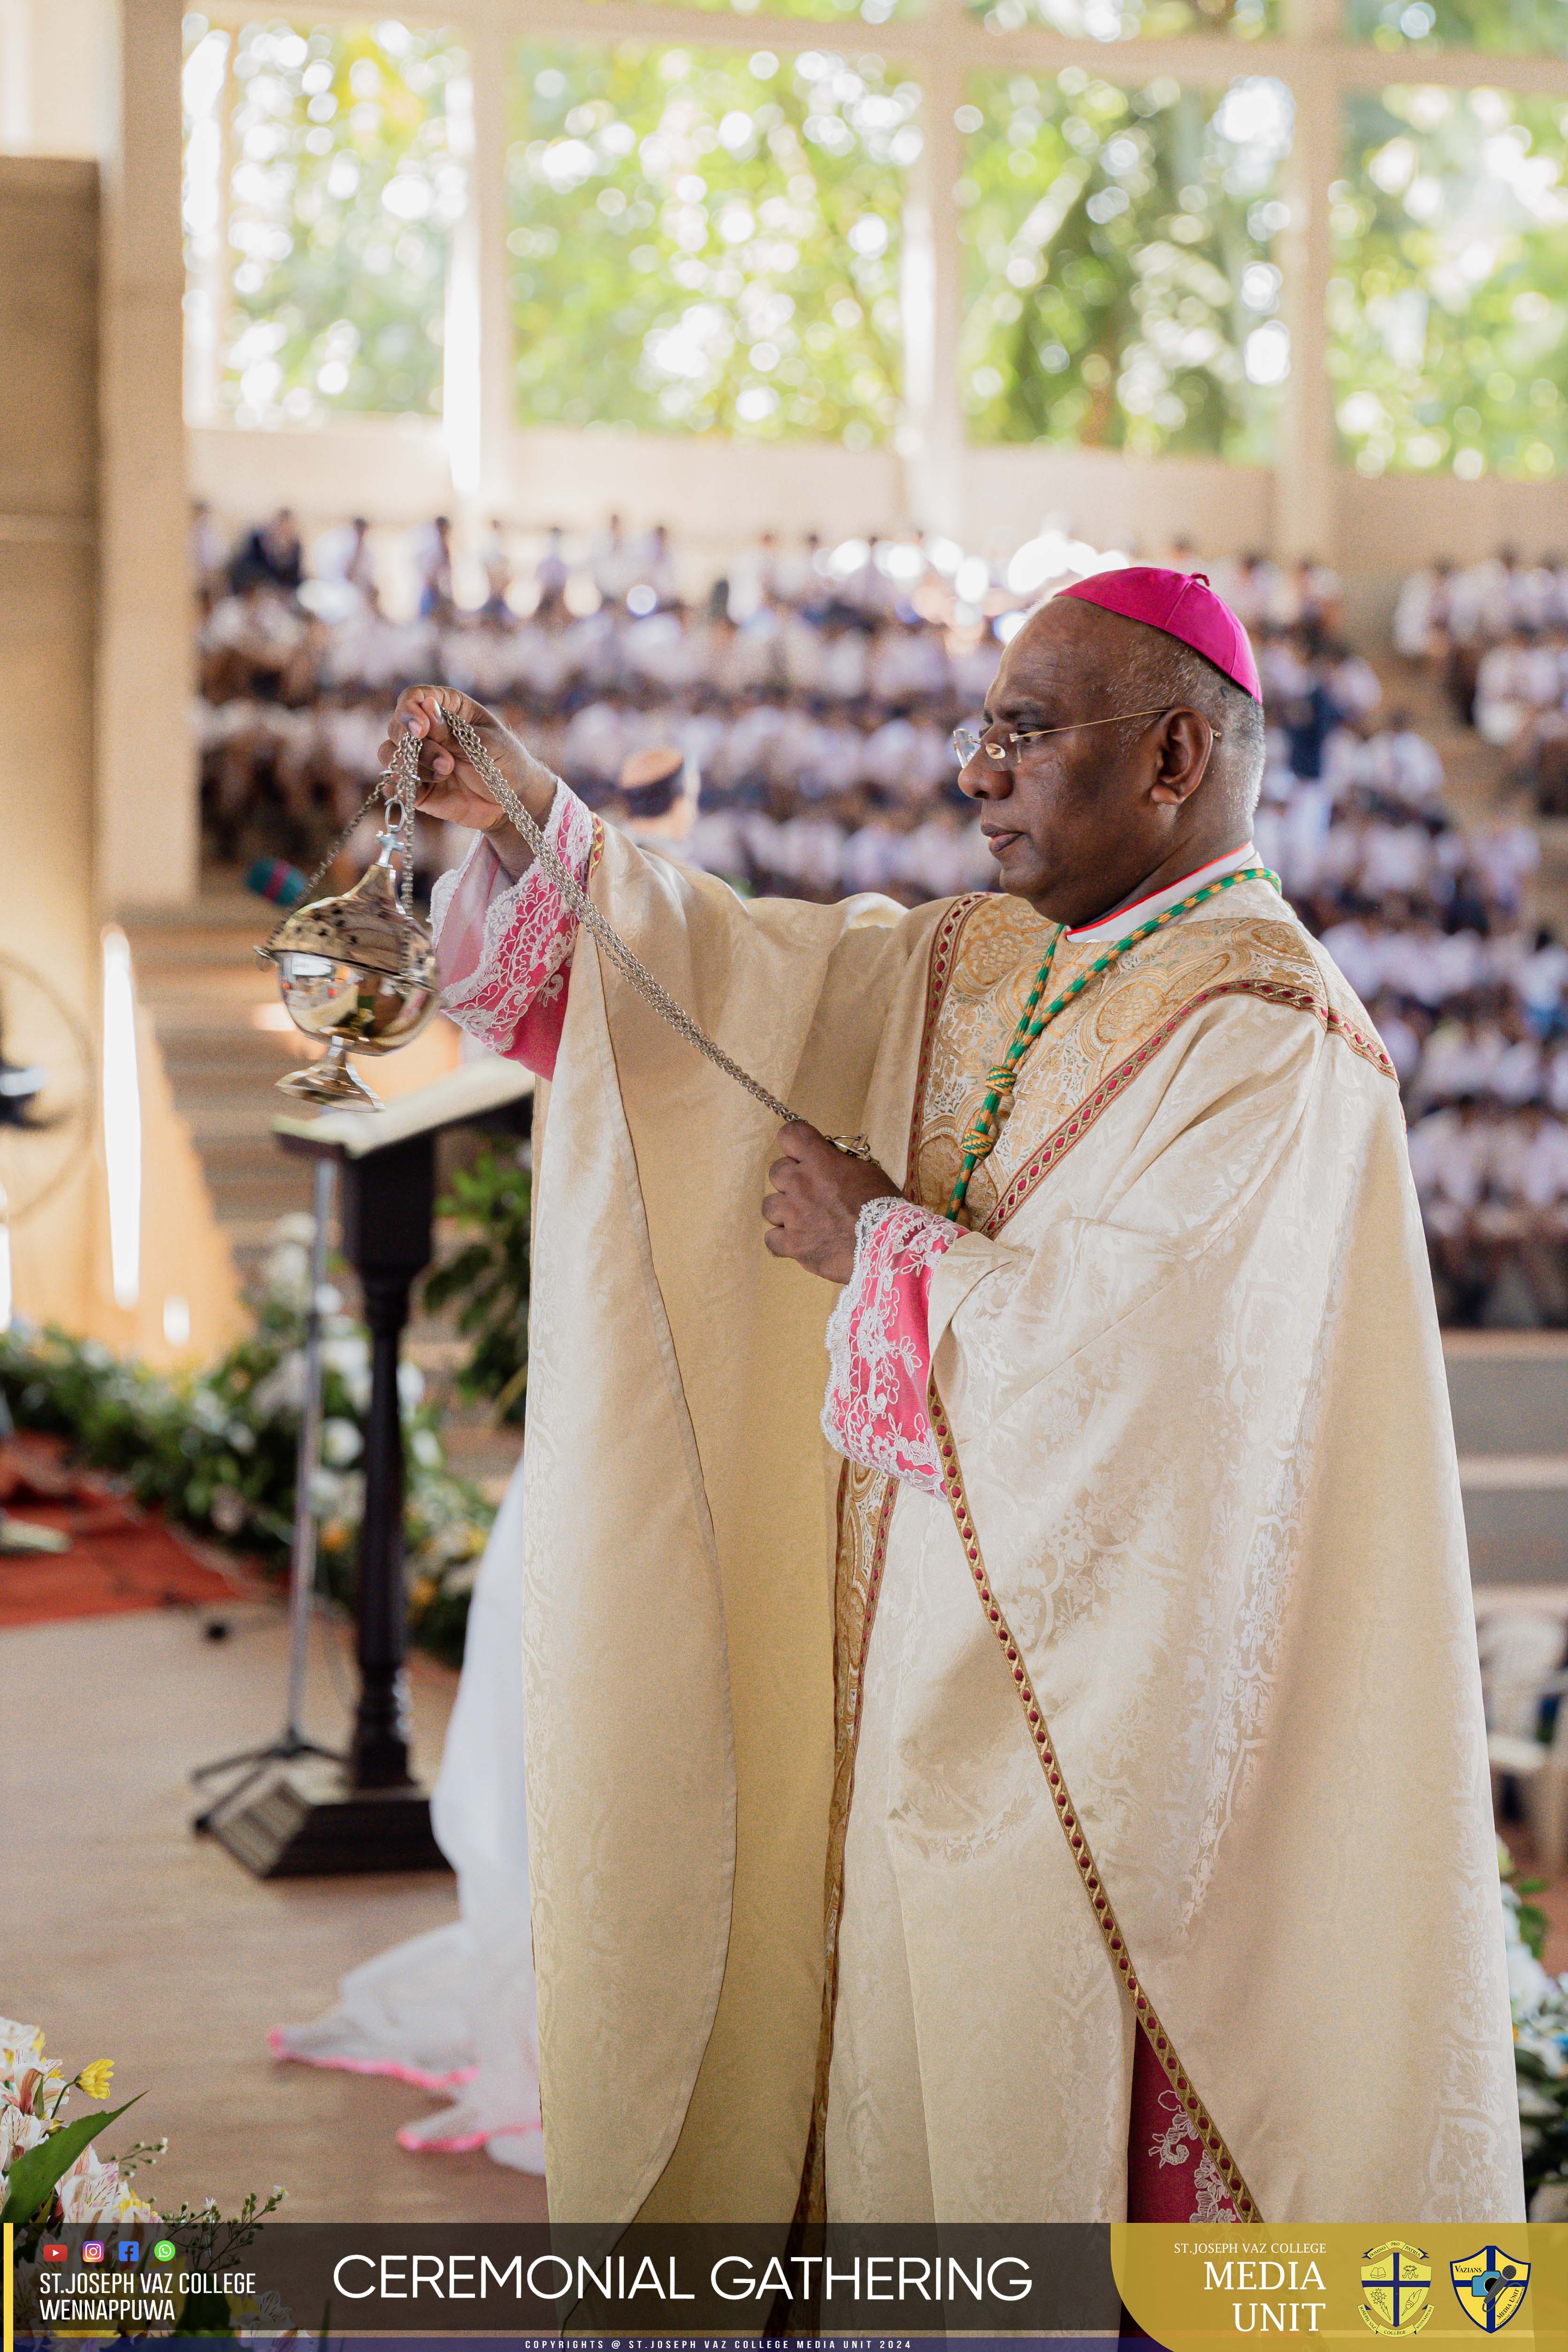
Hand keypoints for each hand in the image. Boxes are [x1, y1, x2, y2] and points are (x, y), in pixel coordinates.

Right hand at [377, 687, 555, 833]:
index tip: (421, 728)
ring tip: (445, 773)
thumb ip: (452, 731)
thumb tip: (424, 706)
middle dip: (417, 745)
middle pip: (397, 726)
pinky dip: (400, 787)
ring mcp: (418, 758)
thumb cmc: (505, 762)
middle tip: (447, 763)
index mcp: (447, 707)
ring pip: (389, 753)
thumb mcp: (484, 743)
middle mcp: (427, 729)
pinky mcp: (415, 785)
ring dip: (412, 766)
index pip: (413, 698)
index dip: (410, 710)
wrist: (512, 801)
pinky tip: (421, 790)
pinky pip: (392, 783)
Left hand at [761, 1122, 900, 1282]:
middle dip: (791, 1179)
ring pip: (769, 1206)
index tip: (801, 1151)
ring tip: (803, 1219)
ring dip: (784, 1210)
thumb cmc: (884, 1208)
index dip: (794, 1142)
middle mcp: (801, 1184)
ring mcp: (793, 1215)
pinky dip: (782, 1240)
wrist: (887, 1246)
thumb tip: (827, 1162)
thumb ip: (840, 1164)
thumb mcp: (868, 1172)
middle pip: (776, 1171)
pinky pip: (771, 1238)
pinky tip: (798, 1240)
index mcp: (821, 1161)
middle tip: (810, 1191)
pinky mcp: (793, 1245)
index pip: (790, 1135)